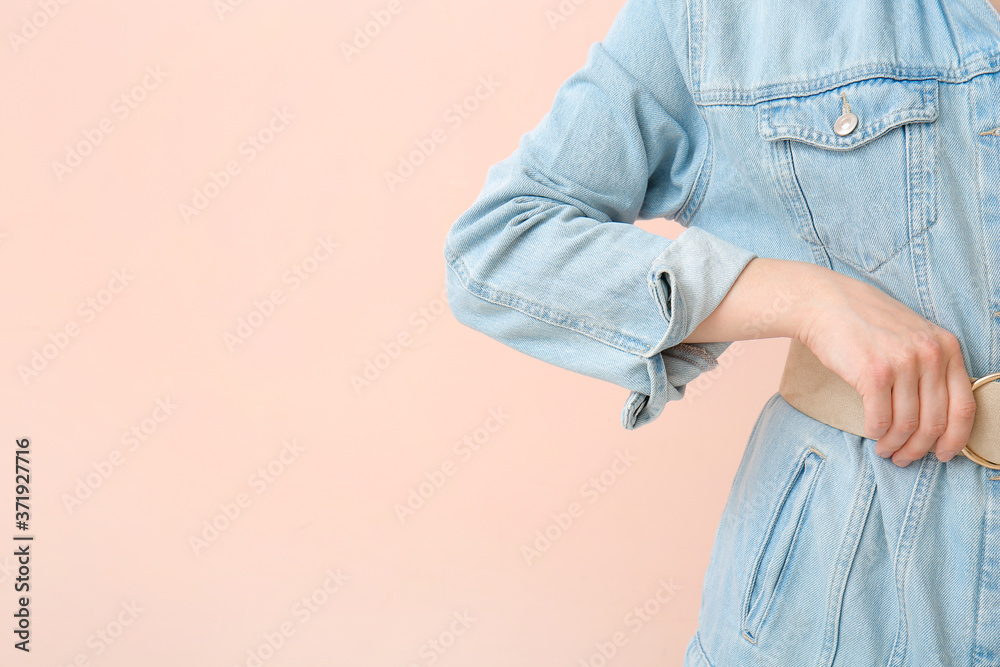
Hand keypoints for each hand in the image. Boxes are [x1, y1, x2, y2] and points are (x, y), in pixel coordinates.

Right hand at [794, 270, 975, 466]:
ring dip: (895, 445)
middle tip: (905, 458)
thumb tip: (938, 416)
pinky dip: (876, 433)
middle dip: (919, 449)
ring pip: (907, 425)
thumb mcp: (913, 335)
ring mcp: (902, 363)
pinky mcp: (874, 373)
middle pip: (935, 422)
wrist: (825, 303)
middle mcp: (930, 354)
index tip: (943, 454)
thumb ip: (931, 366)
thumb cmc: (865, 322)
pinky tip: (872, 433)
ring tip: (885, 450)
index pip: (964, 407)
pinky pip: (880, 420)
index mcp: (947, 347)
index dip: (956, 439)